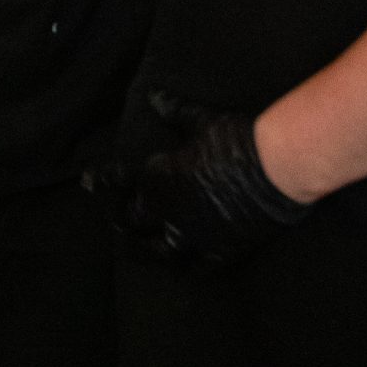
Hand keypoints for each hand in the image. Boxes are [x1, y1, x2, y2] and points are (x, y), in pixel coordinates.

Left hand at [86, 92, 311, 265]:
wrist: (277, 167)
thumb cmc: (237, 138)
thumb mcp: (201, 121)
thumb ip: (175, 113)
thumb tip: (155, 97)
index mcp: (158, 176)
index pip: (116, 182)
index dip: (101, 182)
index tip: (88, 182)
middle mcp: (169, 210)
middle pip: (132, 222)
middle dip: (121, 221)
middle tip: (117, 221)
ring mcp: (194, 234)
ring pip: (158, 253)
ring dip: (144, 252)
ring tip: (138, 251)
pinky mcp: (221, 250)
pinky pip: (197, 268)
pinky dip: (187, 269)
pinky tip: (182, 270)